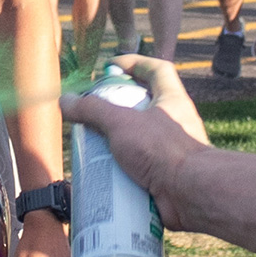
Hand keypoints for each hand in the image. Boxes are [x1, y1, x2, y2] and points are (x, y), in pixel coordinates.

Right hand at [58, 55, 209, 229]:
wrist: (189, 193)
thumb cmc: (162, 150)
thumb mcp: (121, 123)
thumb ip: (93, 110)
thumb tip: (66, 100)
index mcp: (171, 100)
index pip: (157, 69)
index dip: (134, 63)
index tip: (110, 66)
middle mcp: (173, 122)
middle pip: (142, 107)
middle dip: (115, 110)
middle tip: (92, 115)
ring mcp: (169, 150)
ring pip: (137, 140)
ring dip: (114, 143)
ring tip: (90, 147)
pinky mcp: (163, 175)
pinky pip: (137, 167)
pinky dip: (120, 170)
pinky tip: (102, 174)